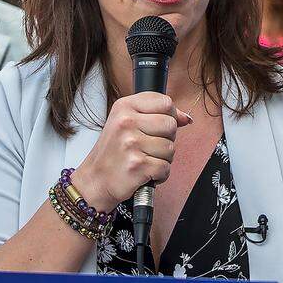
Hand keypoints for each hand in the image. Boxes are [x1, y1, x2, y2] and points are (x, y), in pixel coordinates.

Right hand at [72, 92, 192, 210]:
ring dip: (162, 159)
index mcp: (124, 107)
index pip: (166, 103)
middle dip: (166, 139)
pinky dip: (159, 175)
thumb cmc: (113, 152)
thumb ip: (156, 115)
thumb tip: (185, 118)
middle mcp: (126, 122)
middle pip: (171, 125)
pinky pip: (166, 168)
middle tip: (147, 147)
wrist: (96, 180)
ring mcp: (131, 144)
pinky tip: (144, 173)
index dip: (168, 117)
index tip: (157, 128)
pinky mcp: (137, 165)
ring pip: (170, 148)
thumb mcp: (128, 123)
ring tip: (143, 160)